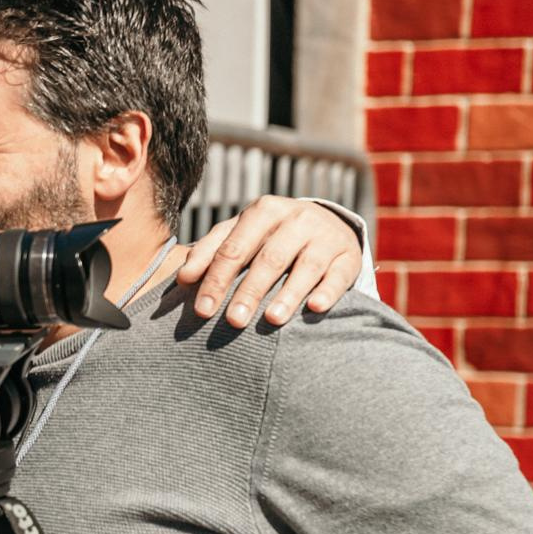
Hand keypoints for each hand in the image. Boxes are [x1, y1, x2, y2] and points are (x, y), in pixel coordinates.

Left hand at [179, 196, 363, 327]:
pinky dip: (328, 291)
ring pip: (306, 266)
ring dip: (288, 294)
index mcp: (263, 211)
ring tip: (271, 319)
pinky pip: (339, 274)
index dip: (216, 280)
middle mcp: (296, 219)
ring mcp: (325, 236)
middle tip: (232, 322)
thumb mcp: (239, 234)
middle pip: (268, 259)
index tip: (202, 311)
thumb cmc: (269, 235)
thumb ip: (209, 252)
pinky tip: (315, 307)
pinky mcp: (349, 255)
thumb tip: (183, 278)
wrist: (324, 224)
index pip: (233, 249)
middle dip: (249, 291)